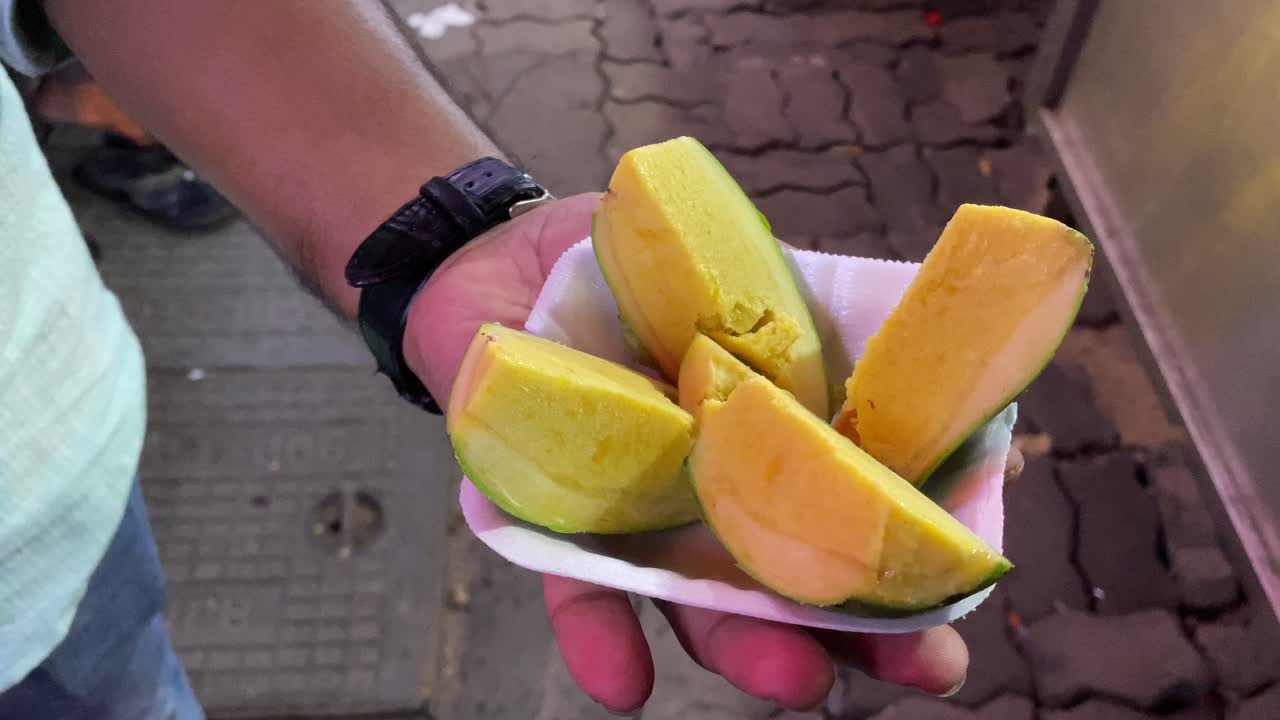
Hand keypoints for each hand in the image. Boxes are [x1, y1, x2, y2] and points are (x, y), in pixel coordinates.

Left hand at [403, 193, 969, 713]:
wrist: (498, 259)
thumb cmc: (629, 262)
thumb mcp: (724, 265)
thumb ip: (792, 304)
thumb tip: (911, 322)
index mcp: (773, 436)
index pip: (854, 509)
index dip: (914, 561)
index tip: (970, 597)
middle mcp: (718, 494)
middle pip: (794, 579)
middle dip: (859, 631)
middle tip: (924, 674)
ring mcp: (644, 518)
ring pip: (701, 598)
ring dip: (745, 646)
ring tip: (792, 684)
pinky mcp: (556, 525)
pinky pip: (578, 587)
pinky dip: (600, 635)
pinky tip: (624, 684)